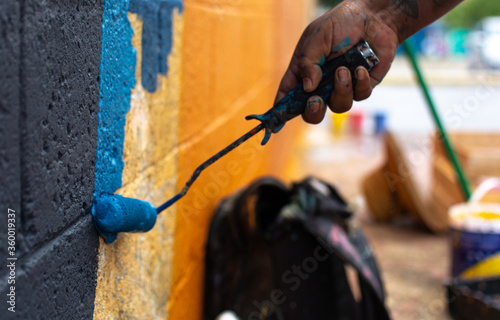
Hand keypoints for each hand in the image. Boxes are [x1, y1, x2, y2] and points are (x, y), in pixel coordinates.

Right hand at [275, 0, 398, 123]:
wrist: (373, 16)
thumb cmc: (340, 24)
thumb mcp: (316, 39)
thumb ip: (308, 63)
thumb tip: (308, 88)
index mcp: (304, 73)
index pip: (289, 96)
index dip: (283, 110)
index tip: (277, 123)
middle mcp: (321, 84)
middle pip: (312, 113)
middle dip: (313, 111)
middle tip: (315, 100)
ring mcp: (342, 87)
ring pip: (338, 106)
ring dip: (341, 90)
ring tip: (344, 69)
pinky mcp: (363, 86)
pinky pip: (360, 95)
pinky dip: (360, 83)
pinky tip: (361, 68)